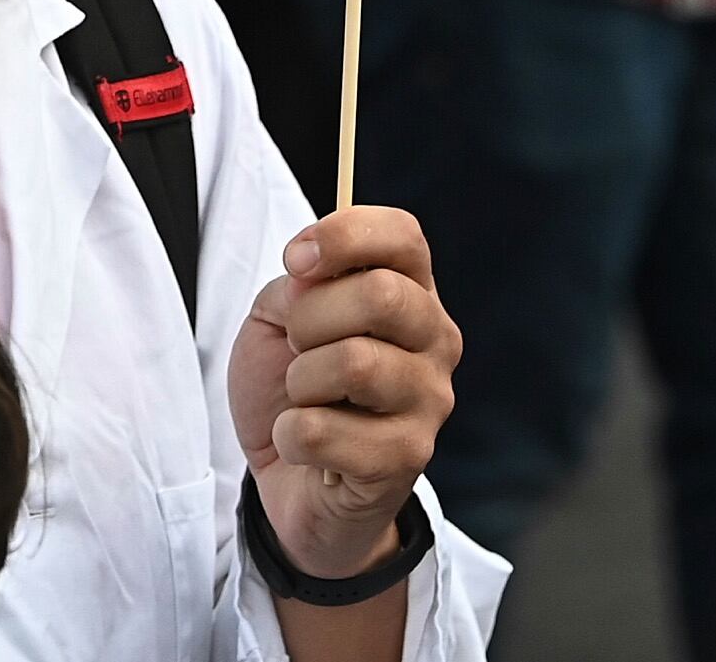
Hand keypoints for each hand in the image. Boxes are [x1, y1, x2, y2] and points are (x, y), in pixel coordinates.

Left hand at [229, 206, 460, 588]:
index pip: (403, 236)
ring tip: (305, 400)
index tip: (294, 260)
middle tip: (296, 348)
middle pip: (381, 295)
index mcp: (412, 291)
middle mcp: (436, 341)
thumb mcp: (279, 319)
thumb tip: (309, 278)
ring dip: (302, 382)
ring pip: (355, 363)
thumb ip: (297, 287)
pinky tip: (305, 445)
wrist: (289, 480)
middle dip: (310, 318)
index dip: (343, 235)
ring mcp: (430, 402)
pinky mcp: (407, 458)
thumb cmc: (293, 389)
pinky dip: (290, 435)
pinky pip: (323, 431)